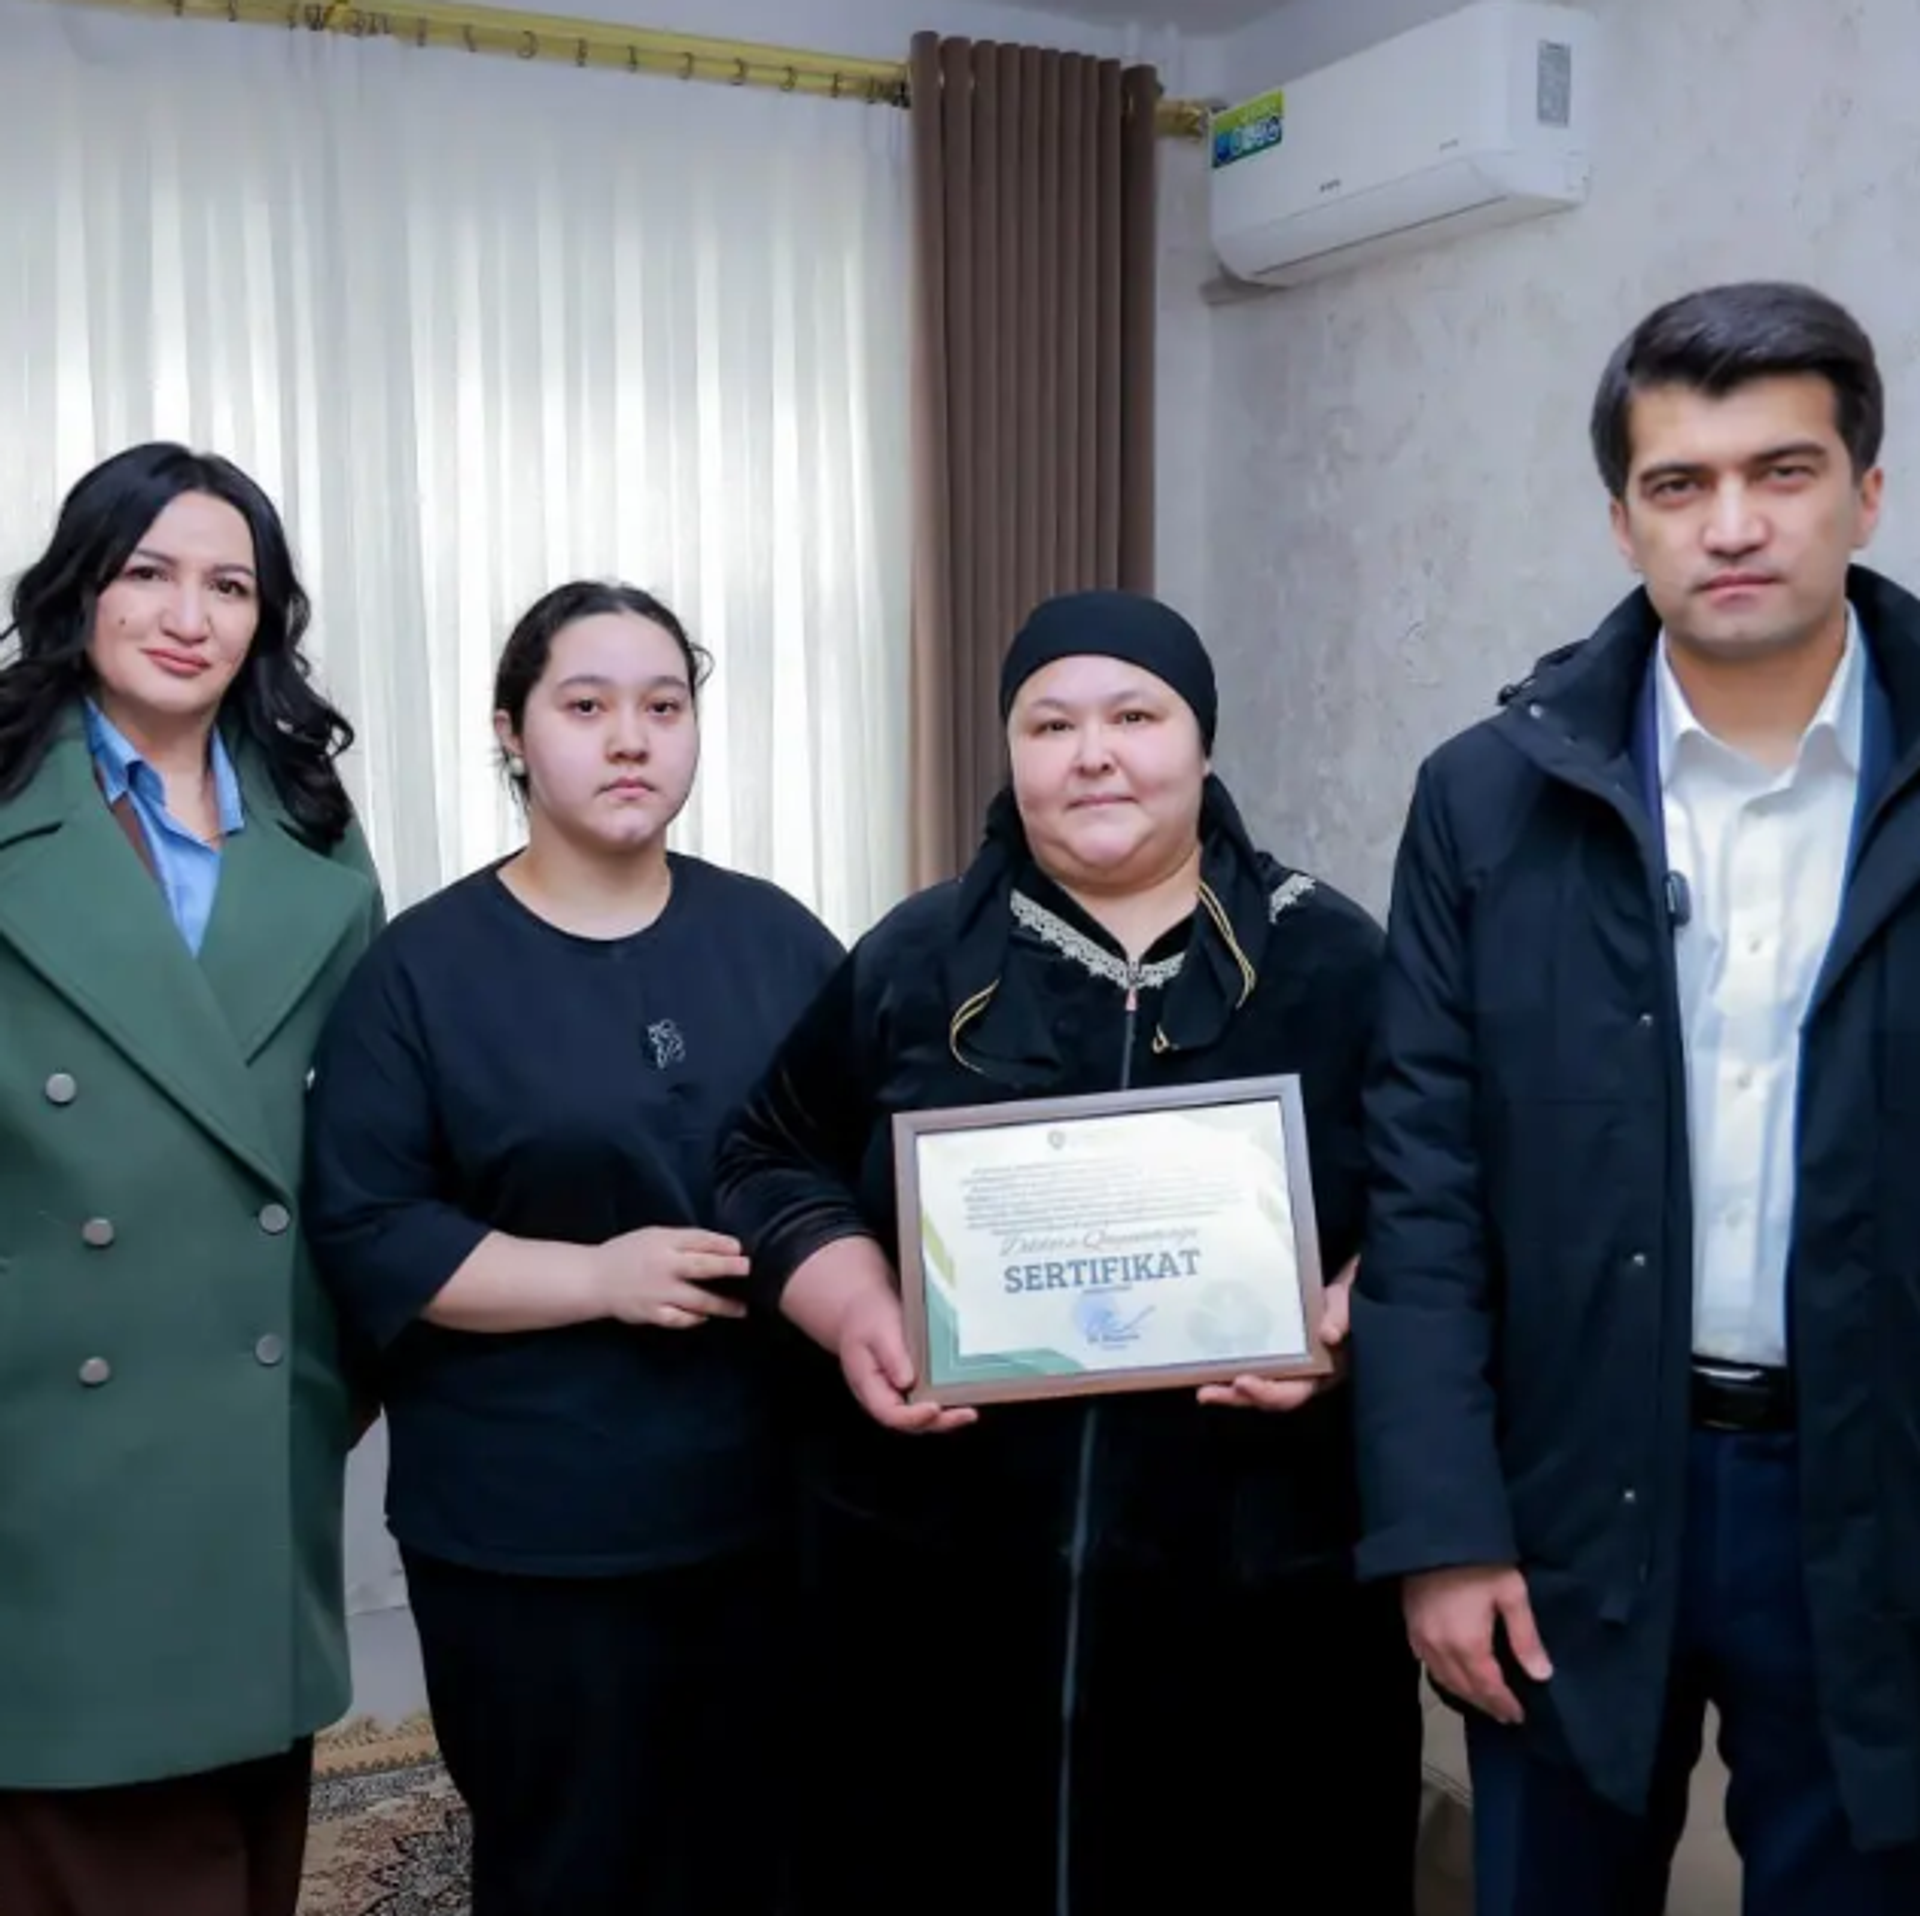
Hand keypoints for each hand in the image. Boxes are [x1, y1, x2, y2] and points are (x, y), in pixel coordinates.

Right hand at [594, 1227, 751, 1328]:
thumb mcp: (654, 1236)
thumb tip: (721, 1247)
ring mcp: (658, 1292)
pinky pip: (680, 1319)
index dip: (722, 1244)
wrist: (594, 1279)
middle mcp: (662, 1266)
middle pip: (702, 1267)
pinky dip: (695, 1319)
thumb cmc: (629, 1254)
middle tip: (750, 1270)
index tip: (741, 1248)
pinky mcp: (651, 1313)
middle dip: (728, 1268)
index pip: (698, 1239)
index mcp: (662, 1241)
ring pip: (697, 1300)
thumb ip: (683, 1241)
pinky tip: (706, 1317)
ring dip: (722, 1304)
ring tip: (742, 1308)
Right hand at [835, 1286, 976, 1435]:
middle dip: (938, 1422)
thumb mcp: (878, 1330)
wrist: (857, 1310)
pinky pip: (924, 1402)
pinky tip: (962, 1398)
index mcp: (868, 1386)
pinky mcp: (907, 1386)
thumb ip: (891, 1356)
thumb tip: (907, 1381)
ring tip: (968, 1413)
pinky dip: (943, 1404)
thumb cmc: (865, 1318)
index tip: (935, 1407)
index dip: (913, 1416)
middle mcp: (881, 1397)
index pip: (889, 1413)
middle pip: (908, 1423)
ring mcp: (894, 1394)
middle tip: (966, 1414)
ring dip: (944, 1418)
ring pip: (919, 1417)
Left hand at [1197, 1255, 1356, 1410]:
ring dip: (1228, 1390)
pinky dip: (1229, 1371)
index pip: (1293, 1392)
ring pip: (1255, 1386)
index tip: (1243, 1381)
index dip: (1268, 1392)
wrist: (1343, 1295)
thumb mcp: (1347, 1307)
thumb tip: (1329, 1334)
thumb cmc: (1346, 1304)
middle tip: (1206, 1394)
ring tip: (1203, 1390)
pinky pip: (1250, 1368)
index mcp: (1321, 1374)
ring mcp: (1286, 1368)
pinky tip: (1207, 1368)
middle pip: (1267, 1396)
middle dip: (1237, 1397)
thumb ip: (1341, 1319)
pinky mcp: (1272, 1355)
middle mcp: (1301, 1377)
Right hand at [1404, 1563, 1552, 1724]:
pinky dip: (1444, 1677)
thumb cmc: (1478, 1562)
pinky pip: (1427, 1664)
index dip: (1504, 1704)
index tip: (1519, 1716)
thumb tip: (1541, 1675)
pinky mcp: (1411, 1626)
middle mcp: (1441, 1649)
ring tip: (1483, 1700)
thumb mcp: (1511, 1593)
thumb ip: (1525, 1637)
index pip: (1488, 1687)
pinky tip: (1453, 1675)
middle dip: (1486, 1703)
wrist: (1433, 1533)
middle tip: (1504, 1714)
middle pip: (1465, 1688)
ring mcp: (1421, 1638)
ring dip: (1465, 1693)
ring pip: (1444, 1679)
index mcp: (1468, 1644)